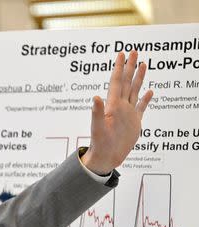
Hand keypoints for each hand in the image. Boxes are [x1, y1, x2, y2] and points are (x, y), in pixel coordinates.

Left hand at [82, 51, 153, 174]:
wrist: (106, 157)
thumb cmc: (99, 144)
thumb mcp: (97, 127)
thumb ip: (97, 112)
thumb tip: (95, 97)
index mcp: (113, 105)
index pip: (117, 82)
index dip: (119, 68)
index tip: (121, 54)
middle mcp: (121, 106)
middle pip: (127, 82)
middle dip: (130, 67)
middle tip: (134, 51)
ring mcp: (128, 113)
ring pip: (135, 91)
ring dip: (138, 78)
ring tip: (143, 64)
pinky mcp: (135, 122)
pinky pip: (142, 107)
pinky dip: (146, 99)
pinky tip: (150, 91)